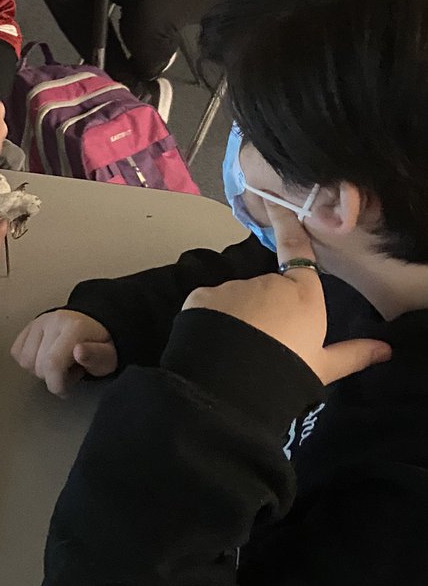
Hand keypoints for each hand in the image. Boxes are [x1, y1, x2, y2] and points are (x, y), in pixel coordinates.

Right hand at [11, 310, 116, 396]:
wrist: (95, 325)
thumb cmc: (102, 345)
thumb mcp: (109, 356)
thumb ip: (96, 357)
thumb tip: (78, 352)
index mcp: (75, 327)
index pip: (53, 363)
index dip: (56, 384)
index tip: (66, 390)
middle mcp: (53, 321)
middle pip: (38, 365)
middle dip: (53, 378)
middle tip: (70, 372)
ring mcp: (38, 322)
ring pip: (25, 360)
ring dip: (40, 370)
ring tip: (59, 364)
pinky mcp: (28, 326)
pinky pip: (17, 352)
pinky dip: (29, 361)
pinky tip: (45, 357)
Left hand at [182, 203, 390, 385]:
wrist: (233, 385)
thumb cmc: (286, 372)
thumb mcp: (322, 368)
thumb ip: (352, 354)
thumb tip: (383, 348)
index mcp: (302, 293)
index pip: (296, 249)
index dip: (286, 224)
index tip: (273, 200)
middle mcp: (267, 281)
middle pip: (267, 289)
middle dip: (265, 308)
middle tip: (264, 343)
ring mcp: (232, 287)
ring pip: (237, 299)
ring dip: (238, 317)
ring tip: (239, 348)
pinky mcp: (202, 297)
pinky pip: (210, 306)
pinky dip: (212, 320)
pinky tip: (214, 342)